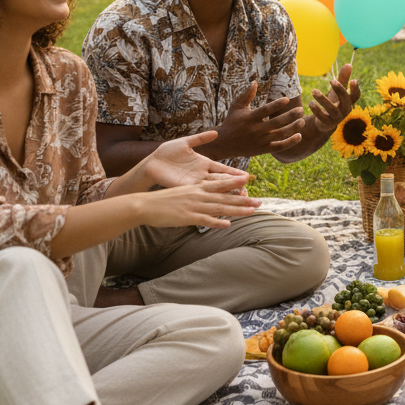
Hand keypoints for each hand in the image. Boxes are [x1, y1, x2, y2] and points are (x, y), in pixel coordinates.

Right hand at [141, 175, 260, 227]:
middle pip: (225, 197)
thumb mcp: (182, 193)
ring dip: (237, 210)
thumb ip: (195, 195)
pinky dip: (217, 222)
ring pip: (220, 208)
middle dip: (244, 199)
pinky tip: (228, 224)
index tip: (248, 180)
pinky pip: (205, 220)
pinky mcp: (187, 217)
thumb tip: (207, 199)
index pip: (219, 183)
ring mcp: (194, 206)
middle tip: (260, 201)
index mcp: (196, 187)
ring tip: (252, 212)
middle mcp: (198, 195)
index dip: (235, 182)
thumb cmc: (163, 201)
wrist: (145, 205)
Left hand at [144, 130, 247, 190]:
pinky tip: (219, 204)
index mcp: (203, 163)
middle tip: (248, 192)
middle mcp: (201, 175)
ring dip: (226, 195)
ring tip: (237, 200)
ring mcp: (194, 183)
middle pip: (222, 182)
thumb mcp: (185, 142)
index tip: (247, 177)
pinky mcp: (185, 189)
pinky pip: (201, 194)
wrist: (151, 163)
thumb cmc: (167, 152)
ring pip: (214, 190)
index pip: (223, 170)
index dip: (234, 174)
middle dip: (235, 187)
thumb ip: (200, 138)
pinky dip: (210, 199)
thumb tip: (216, 133)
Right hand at [212, 83, 303, 157]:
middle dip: (291, 116)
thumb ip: (246, 95)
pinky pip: (279, 146)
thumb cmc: (231, 121)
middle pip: (277, 122)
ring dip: (294, 128)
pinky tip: (299, 136)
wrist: (224, 143)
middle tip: (301, 110)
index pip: (266, 110)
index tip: (287, 99)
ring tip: (302, 121)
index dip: (277, 105)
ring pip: (281, 134)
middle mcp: (256, 130)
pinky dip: (290, 142)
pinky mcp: (263, 150)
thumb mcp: (236, 107)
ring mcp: (260, 141)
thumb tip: (255, 82)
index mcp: (250, 118)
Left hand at [307, 64, 360, 133]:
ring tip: (313, 90)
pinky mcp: (327, 123)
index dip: (355, 89)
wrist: (325, 123)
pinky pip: (322, 117)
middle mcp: (345, 110)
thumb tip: (349, 64)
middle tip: (332, 80)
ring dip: (322, 99)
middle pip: (345, 100)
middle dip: (340, 90)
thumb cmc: (334, 104)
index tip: (354, 80)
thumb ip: (343, 79)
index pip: (356, 96)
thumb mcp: (337, 92)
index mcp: (349, 102)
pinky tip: (310, 102)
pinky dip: (316, 110)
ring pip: (332, 109)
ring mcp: (337, 118)